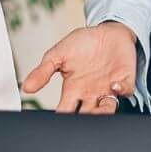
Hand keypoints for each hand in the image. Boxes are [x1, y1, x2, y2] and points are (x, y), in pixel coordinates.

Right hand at [20, 22, 137, 113]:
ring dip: (103, 112)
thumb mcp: (57, 55)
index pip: (65, 111)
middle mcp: (90, 94)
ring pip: (106, 110)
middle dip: (83, 120)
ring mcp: (108, 89)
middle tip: (80, 117)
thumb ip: (42, 71)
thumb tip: (26, 87)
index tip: (57, 119)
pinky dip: (121, 91)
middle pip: (86, 116)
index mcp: (73, 90)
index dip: (61, 118)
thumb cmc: (82, 43)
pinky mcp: (124, 81)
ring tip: (98, 109)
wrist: (106, 31)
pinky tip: (114, 85)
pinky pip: (125, 92)